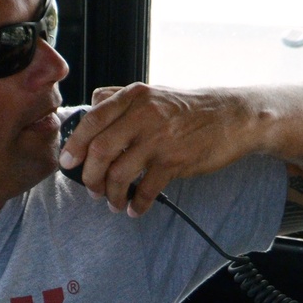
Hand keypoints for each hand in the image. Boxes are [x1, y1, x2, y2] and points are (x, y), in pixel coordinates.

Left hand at [59, 83, 255, 215]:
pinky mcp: (175, 161)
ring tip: (113, 202)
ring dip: (111, 194)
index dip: (74, 145)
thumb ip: (119, 99)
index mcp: (134, 96)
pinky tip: (135, 209)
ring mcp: (159, 138)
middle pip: (99, 150)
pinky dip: (136, 204)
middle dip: (90, 176)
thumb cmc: (189, 108)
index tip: (68, 163)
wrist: (234, 116)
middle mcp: (144, 115)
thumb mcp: (153, 93)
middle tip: (91, 189)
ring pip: (119, 173)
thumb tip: (89, 107)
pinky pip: (145, 190)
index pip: (92, 120)